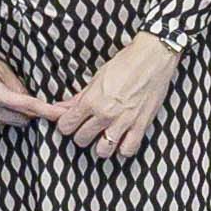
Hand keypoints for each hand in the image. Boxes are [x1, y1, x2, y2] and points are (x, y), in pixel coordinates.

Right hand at [0, 35, 47, 128]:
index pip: (26, 106)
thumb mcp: (1, 66)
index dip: (46, 111)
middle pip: (21, 120)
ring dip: (17, 115)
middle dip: (31, 112)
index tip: (59, 114)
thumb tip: (32, 99)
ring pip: (10, 124)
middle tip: (35, 100)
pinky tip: (0, 104)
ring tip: (13, 98)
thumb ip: (18, 85)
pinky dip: (4, 117)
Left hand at [41, 34, 178, 158]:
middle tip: (88, 127)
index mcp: (91, 100)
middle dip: (82, 134)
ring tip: (104, 136)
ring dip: (101, 145)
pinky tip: (122, 139)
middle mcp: (105, 114)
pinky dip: (123, 148)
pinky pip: (127, 150)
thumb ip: (77, 98)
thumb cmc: (124, 64)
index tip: (71, 122)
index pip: (66, 126)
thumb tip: (59, 108)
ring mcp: (123, 122)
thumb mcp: (95, 79)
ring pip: (102, 151)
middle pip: (81, 140)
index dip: (66, 125)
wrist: (152, 59)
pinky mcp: (141, 126)